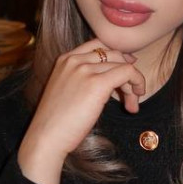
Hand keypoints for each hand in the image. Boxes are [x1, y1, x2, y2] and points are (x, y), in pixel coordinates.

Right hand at [18, 39, 146, 183]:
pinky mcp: (97, 83)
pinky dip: (137, 82)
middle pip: (114, 54)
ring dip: (132, 85)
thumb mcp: (67, 90)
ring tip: (131, 104)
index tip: (125, 72)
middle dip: (127, 72)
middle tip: (132, 95)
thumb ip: (84, 78)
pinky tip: (134, 100)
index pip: (99, 45)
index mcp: (65, 59)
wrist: (46, 137)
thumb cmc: (56, 122)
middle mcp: (75, 60)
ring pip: (123, 65)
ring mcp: (85, 70)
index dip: (117, 57)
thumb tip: (112, 78)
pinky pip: (127, 73)